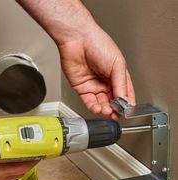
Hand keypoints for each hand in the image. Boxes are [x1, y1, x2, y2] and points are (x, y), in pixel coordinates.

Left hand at [17, 0, 134, 118]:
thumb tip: (125, 100)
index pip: (124, 93)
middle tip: (116, 114)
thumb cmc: (98, 44)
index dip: (127, 103)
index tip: (128, 111)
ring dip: (104, 109)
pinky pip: (88, 101)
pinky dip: (93, 107)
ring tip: (107, 111)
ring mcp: (93, 85)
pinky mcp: (82, 88)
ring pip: (100, 103)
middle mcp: (105, 81)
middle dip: (115, 109)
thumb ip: (121, 84)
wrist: (77, 40)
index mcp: (117, 75)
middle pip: (112, 100)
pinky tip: (98, 108)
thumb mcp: (117, 64)